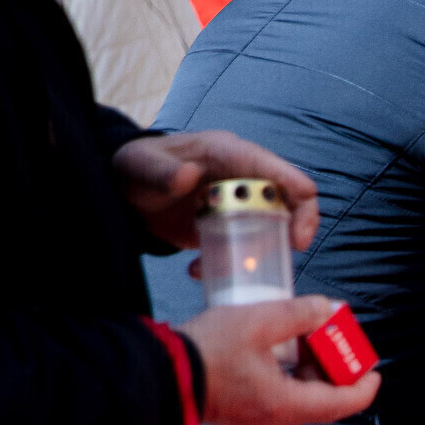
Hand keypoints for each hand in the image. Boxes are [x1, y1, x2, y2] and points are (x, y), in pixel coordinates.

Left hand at [113, 129, 321, 253]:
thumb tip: (189, 177)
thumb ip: (163, 171)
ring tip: (226, 268)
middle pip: (289, 203)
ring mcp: (238, 204)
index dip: (300, 201)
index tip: (298, 235)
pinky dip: (229, 264)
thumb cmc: (138, 167)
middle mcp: (243, 179)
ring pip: (271, 230)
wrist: (125, 190)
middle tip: (286, 255)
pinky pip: (244, 247)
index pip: (281, 173)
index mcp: (231, 155)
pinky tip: (198, 270)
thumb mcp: (143, 165)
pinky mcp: (228, 227)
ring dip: (257, 254)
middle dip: (294, 230)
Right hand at [179, 295, 381, 424]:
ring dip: (310, 367)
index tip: (375, 369)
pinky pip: (278, 394)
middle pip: (322, 399)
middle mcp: (275, 418)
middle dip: (335, 368)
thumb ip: (296, 314)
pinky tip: (280, 345)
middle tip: (335, 337)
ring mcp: (257, 417)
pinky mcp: (241, 410)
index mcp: (286, 404)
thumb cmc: (205, 352)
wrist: (156, 374)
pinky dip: (289, 372)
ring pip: (300, 396)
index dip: (364, 387)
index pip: (342, 404)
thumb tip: (325, 309)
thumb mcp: (257, 322)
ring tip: (309, 333)